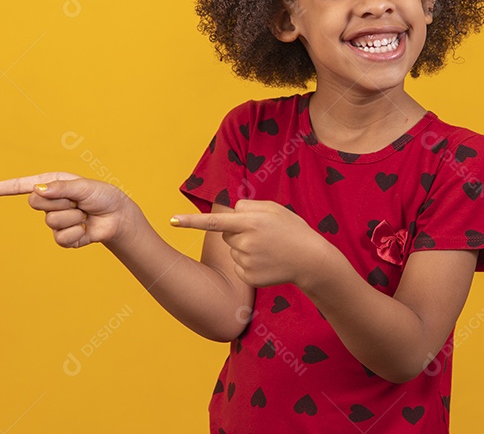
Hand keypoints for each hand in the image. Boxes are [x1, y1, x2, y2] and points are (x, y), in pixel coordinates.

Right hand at [0, 172, 132, 247]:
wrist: (117, 217)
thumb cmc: (103, 196)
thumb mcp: (84, 187)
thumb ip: (61, 188)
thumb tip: (37, 191)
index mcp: (51, 185)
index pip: (19, 186)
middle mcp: (49, 202)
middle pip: (35, 204)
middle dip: (59, 201)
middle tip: (78, 201)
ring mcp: (54, 221)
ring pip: (51, 221)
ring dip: (73, 217)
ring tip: (85, 213)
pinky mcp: (63, 238)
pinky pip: (60, 238)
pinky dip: (76, 232)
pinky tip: (85, 227)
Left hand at [170, 199, 329, 288]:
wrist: (310, 260)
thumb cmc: (292, 230)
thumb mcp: (274, 209)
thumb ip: (249, 207)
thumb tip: (230, 213)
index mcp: (250, 222)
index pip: (214, 221)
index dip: (191, 221)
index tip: (172, 220)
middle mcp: (245, 242)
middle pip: (226, 233)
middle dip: (238, 231)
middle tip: (263, 234)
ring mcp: (246, 261)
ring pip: (233, 250)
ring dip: (245, 248)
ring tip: (269, 249)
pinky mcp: (247, 277)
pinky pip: (238, 266)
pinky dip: (249, 263)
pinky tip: (267, 262)